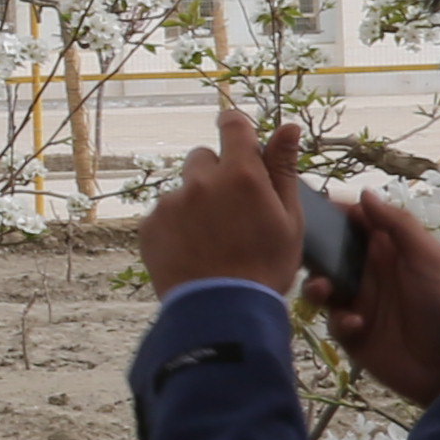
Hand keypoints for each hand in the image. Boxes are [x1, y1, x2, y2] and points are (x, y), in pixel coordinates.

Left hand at [142, 105, 309, 297]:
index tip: (238, 136)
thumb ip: (283, 169)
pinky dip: (176, 227)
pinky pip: (164, 214)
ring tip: (213, 240)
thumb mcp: (289, 220)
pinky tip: (192, 252)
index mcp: (241, 175)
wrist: (221, 313)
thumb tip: (287, 126)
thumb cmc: (265, 267)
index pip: (233, 126)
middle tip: (232, 211)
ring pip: (184, 189)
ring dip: (196, 204)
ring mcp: (170, 203)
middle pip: (204, 158)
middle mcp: (201, 181)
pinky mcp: (149, 224)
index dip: (236, 128)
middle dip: (217, 175)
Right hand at [319, 192, 439, 411]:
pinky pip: (333, 320)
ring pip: (323, 286)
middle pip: (331, 253)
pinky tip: (357, 325)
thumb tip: (364, 193)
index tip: (313, 208)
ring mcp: (360, 303)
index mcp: (391, 251)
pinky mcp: (352, 334)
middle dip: (315, 252)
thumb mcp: (429, 258)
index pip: (357, 223)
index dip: (335, 213)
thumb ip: (398, 224)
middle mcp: (371, 273)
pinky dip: (340, 320)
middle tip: (304, 253)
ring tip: (323, 291)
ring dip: (317, 286)